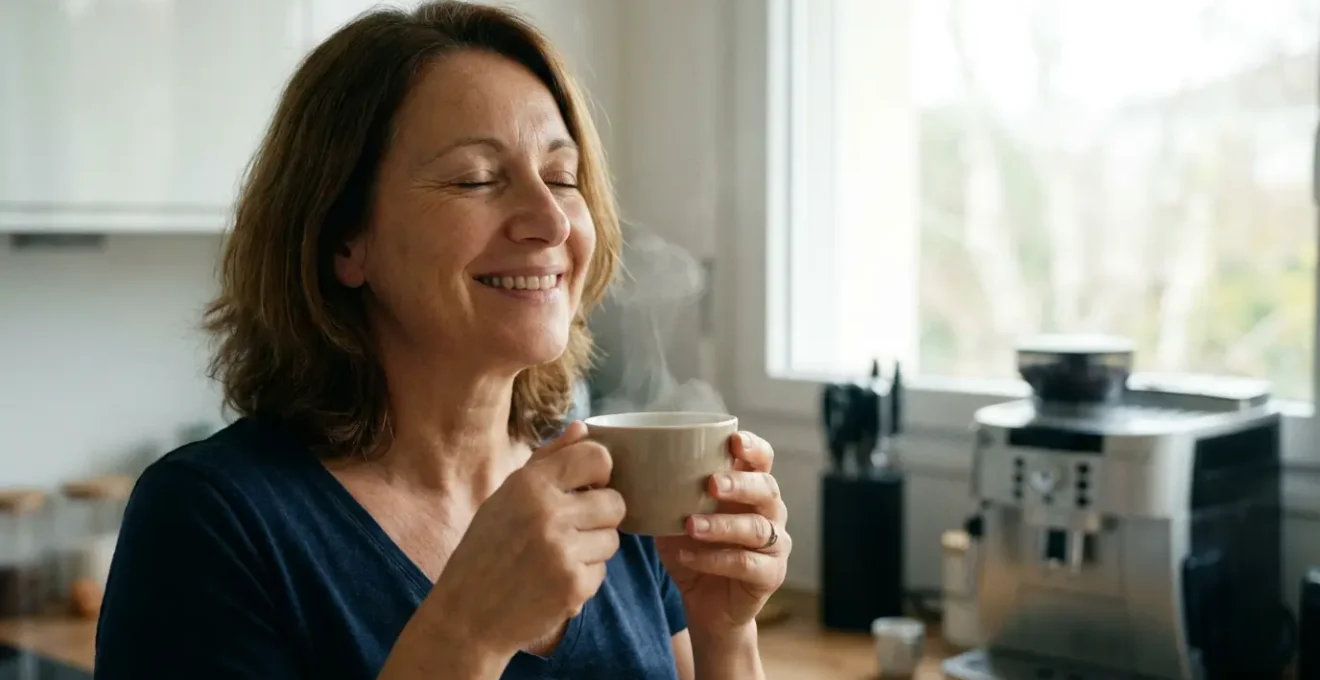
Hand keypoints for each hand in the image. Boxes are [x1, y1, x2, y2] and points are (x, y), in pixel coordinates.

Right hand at [430, 421, 624, 657]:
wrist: (466, 616)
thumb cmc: (485, 552)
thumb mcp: (505, 497)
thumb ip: (547, 461)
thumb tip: (584, 428)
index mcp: (529, 484)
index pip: (597, 456)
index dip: (599, 473)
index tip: (586, 488)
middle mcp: (548, 512)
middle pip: (614, 502)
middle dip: (600, 516)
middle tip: (571, 530)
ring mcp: (563, 551)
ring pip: (612, 539)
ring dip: (592, 549)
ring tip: (557, 557)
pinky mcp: (574, 586)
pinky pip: (602, 571)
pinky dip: (584, 578)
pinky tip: (553, 581)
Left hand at [655, 431, 789, 637]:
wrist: (707, 605)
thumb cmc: (695, 550)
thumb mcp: (677, 518)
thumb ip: (667, 495)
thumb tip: (632, 468)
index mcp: (750, 490)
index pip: (762, 460)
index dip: (753, 448)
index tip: (734, 441)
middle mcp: (770, 512)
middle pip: (766, 489)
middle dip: (739, 484)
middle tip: (710, 484)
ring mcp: (774, 544)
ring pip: (756, 528)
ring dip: (722, 524)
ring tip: (691, 525)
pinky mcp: (770, 575)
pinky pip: (746, 563)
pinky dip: (714, 559)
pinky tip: (688, 556)